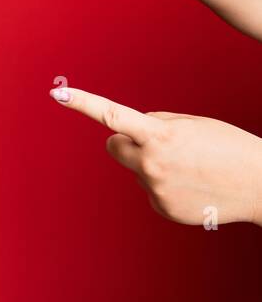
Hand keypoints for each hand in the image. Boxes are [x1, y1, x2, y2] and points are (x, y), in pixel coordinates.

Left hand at [51, 85, 261, 225]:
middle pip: (113, 146)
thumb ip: (156, 123)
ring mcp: (156, 189)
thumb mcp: (192, 124)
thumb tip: (132, 133)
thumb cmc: (228, 147)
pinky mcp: (162, 208)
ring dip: (153, 165)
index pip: (112, 116)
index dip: (83, 103)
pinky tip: (193, 186)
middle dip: (127, 142)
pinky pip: (151, 190)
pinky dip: (166, 186)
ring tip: (191, 168)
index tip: (58, 93)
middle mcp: (152, 164)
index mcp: (160, 135)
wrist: (261, 185)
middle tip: (157, 144)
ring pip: (137, 169)